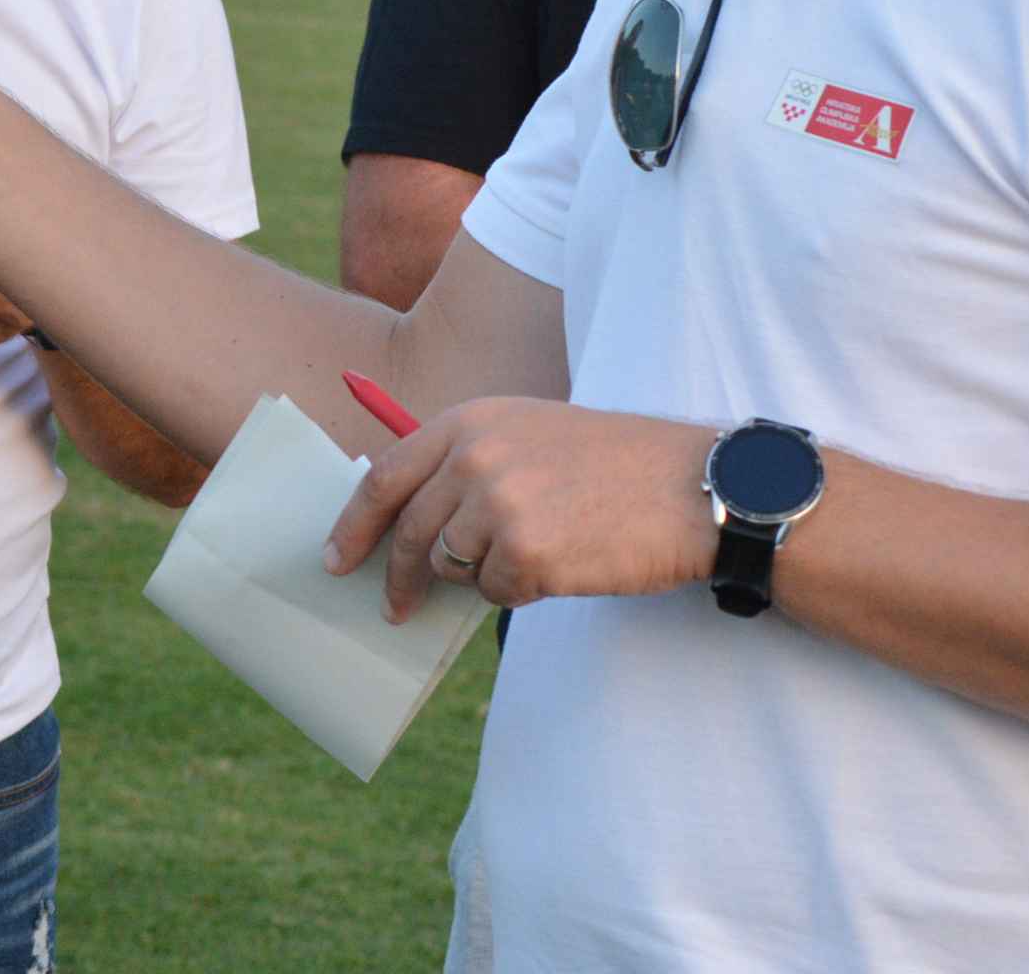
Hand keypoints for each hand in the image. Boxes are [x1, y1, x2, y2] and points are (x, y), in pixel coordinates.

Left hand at [321, 399, 716, 620]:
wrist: (693, 486)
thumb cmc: (615, 464)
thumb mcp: (531, 431)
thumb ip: (469, 460)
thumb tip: (412, 519)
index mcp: (471, 420)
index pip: (385, 477)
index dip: (352, 524)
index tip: (335, 559)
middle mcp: (475, 457)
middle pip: (407, 532)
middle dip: (394, 577)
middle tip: (392, 607)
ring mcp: (499, 506)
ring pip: (452, 566)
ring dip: (481, 574)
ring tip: (534, 553)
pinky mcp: (528, 555)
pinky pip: (497, 594)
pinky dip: (522, 590)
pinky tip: (564, 564)